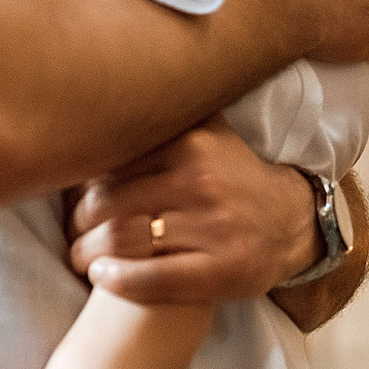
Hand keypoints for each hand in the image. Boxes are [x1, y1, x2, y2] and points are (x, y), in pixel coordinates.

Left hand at [67, 119, 320, 301]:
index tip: (75, 199)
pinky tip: (101, 277)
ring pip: (123, 241)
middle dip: (79, 224)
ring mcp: (214, 228)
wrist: (294, 222)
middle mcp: (202, 181)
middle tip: (73, 233)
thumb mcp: (210, 136)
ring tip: (81, 258)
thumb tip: (108, 89)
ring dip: (88, 254)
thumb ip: (167, 118)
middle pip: (109, 203)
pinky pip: (152, 278)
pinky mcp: (221, 271)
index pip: (112, 164)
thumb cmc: (235, 180)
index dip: (82, 185)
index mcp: (192, 144)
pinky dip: (117, 280)